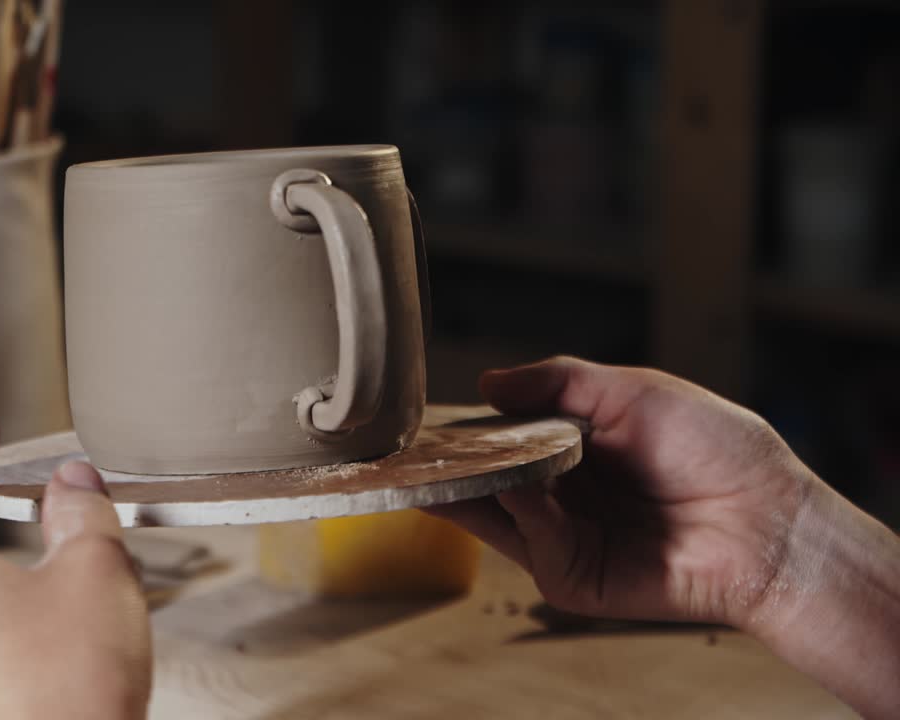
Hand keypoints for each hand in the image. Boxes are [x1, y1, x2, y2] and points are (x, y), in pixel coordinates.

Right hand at [432, 356, 812, 627]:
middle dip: (450, 465)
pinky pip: (531, 542)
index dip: (467, 430)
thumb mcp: (633, 392)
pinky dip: (522, 513)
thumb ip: (558, 382)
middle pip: (487, 481)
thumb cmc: (718, 450)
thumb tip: (486, 383)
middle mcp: (563, 496)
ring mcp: (564, 540)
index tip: (425, 418)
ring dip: (467, 489)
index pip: (503, 440)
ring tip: (436, 464)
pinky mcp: (573, 579)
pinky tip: (519, 486)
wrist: (768, 521)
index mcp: (576, 450)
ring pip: (495, 514)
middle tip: (406, 446)